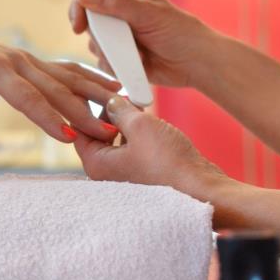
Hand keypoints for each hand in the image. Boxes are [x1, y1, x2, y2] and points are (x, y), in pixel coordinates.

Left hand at [0, 28, 121, 141]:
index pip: (26, 97)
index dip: (48, 117)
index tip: (69, 137)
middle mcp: (18, 61)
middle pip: (55, 89)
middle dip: (83, 112)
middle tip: (108, 133)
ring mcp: (29, 60)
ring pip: (68, 77)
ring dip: (95, 93)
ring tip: (123, 107)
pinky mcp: (34, 63)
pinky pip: (66, 70)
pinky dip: (90, 78)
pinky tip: (112, 87)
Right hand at [69, 0, 217, 87]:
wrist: (196, 63)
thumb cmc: (179, 31)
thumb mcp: (148, 14)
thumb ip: (116, 4)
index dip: (79, 7)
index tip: (77, 24)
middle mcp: (119, 16)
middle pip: (89, 23)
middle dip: (97, 37)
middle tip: (109, 47)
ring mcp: (120, 39)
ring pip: (95, 46)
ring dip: (108, 53)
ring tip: (133, 55)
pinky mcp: (122, 60)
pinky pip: (104, 63)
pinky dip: (115, 67)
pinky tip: (135, 65)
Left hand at [73, 95, 223, 194]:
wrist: (201, 189)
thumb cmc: (169, 162)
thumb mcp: (140, 126)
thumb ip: (120, 110)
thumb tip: (111, 101)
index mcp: (96, 165)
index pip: (79, 129)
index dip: (87, 107)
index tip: (100, 90)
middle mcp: (105, 173)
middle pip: (97, 133)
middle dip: (108, 112)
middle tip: (122, 94)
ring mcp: (123, 174)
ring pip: (115, 138)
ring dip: (125, 120)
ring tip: (137, 104)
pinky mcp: (141, 172)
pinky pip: (130, 146)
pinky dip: (136, 131)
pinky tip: (148, 118)